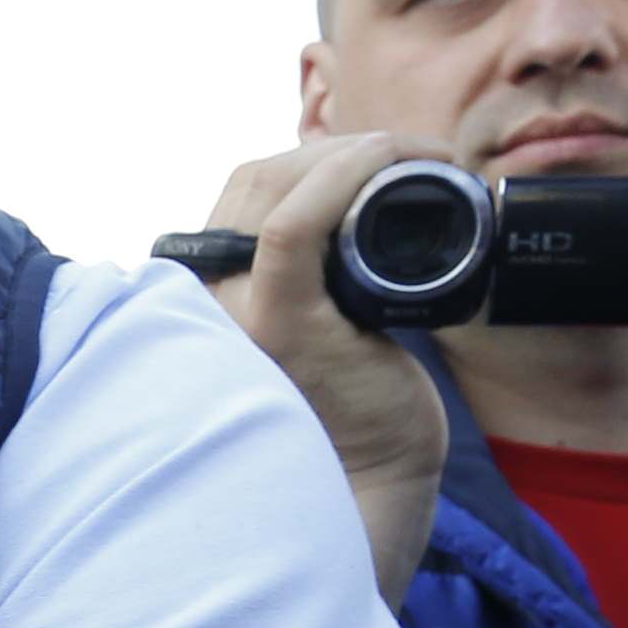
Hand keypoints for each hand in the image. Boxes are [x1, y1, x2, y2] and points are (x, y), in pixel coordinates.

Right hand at [193, 132, 450, 607]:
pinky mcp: (280, 325)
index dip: (313, 154)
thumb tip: (347, 201)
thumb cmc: (357, 402)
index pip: (245, 190)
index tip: (386, 155)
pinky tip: (385, 164)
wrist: (373, 479)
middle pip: (257, 178)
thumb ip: (306, 273)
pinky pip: (293, 231)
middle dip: (339, 147)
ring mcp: (237, 308)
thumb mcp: (317, 322)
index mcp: (210, 288)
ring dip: (353, 154)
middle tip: (418, 156)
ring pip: (274, 186)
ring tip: (421, 161)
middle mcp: (206, 294)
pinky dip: (337, 182)